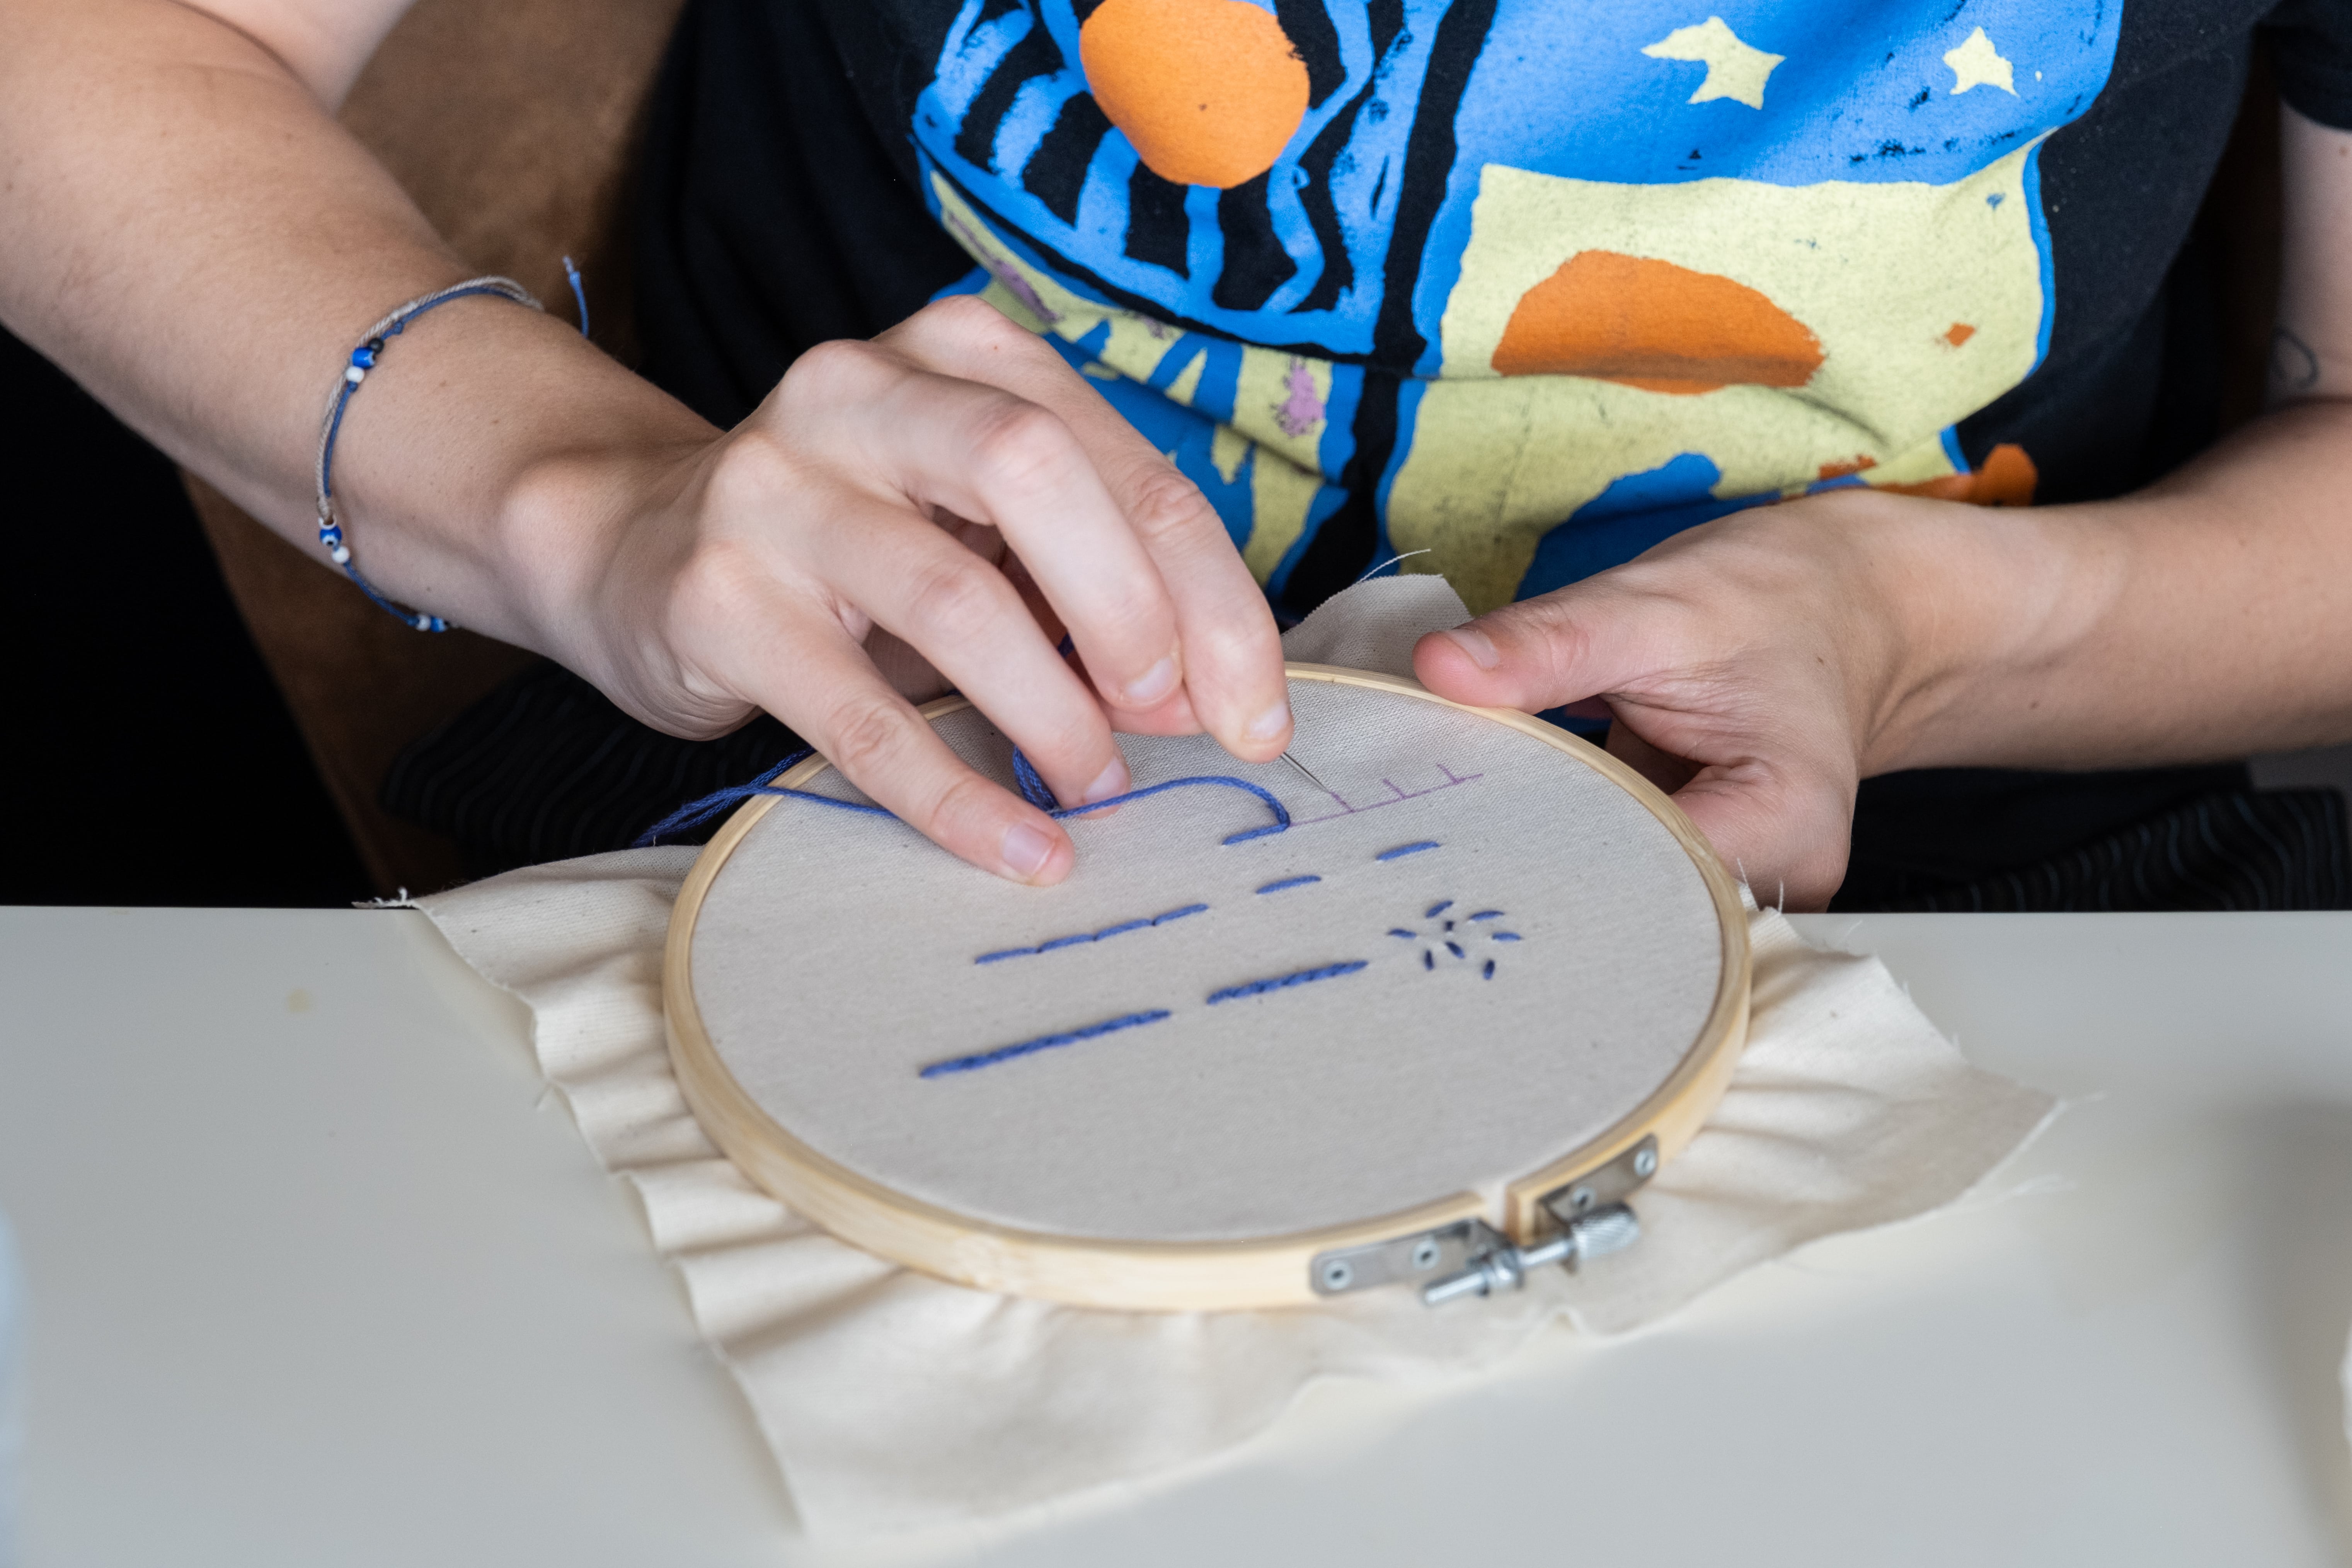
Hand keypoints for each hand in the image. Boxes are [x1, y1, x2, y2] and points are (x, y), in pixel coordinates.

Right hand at [553, 295, 1293, 883]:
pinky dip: (958, 793)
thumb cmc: (850, 536)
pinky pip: (863, 716)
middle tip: (1171, 722)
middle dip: (1135, 613)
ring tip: (1096, 786)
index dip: (1212, 597)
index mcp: (960, 353)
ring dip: (1052, 714)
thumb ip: (1087, 569)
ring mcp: (775, 486)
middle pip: (1036, 475)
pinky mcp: (717, 595)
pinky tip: (1023, 849)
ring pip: (955, 600)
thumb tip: (1206, 692)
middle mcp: (861, 389)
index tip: (1256, 712)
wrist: (630, 541)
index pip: (1127, 467)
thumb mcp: (975, 515)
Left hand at [1410, 487, 2008, 908]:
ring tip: (1474, 818)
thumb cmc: (1773, 601)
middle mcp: (1773, 882)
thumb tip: (1441, 668)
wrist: (1838, 604)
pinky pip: (1613, 874)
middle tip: (1439, 829)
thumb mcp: (1652, 603)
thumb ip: (1548, 644)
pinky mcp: (1697, 870)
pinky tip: (1514, 816)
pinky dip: (1560, 843)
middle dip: (1530, 867)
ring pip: (1613, 896)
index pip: (1641, 880)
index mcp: (1786, 826)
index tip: (1455, 828)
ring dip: (1541, 857)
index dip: (1538, 856)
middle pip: (1625, 906)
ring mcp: (1736, 887)